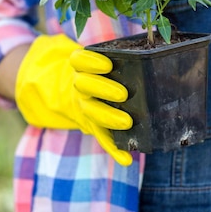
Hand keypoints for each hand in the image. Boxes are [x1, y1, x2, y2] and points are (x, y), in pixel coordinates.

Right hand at [15, 34, 133, 165]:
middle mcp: (79, 87)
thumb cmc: (93, 71)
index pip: (79, 60)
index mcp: (80, 67)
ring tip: (127, 123)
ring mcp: (84, 107)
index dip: (91, 62)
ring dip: (108, 117)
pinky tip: (126, 159)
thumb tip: (145, 52)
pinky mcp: (91, 126)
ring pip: (91, 112)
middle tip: (124, 94)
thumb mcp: (93, 62)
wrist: (65, 92)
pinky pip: (101, 137)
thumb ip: (112, 57)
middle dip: (104, 90)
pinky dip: (114, 150)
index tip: (108, 64)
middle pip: (85, 86)